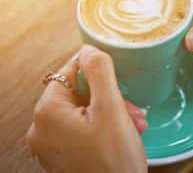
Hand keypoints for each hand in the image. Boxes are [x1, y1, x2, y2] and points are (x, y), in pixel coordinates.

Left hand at [27, 45, 146, 172]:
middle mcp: (42, 130)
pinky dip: (104, 127)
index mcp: (48, 113)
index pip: (68, 72)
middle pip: (79, 94)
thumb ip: (100, 72)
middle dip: (110, 98)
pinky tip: (124, 133)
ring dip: (112, 113)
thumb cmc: (114, 161)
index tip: (116, 77)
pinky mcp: (64, 156)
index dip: (96, 71)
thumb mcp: (112, 109)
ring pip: (84, 112)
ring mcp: (51, 145)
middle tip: (131, 109)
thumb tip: (89, 48)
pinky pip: (82, 130)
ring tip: (134, 124)